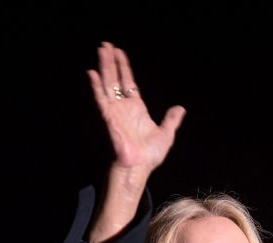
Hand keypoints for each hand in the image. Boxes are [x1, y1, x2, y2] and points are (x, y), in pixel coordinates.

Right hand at [87, 42, 185, 174]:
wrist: (139, 167)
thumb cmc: (150, 155)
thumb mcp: (166, 134)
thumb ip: (171, 120)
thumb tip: (180, 109)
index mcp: (136, 108)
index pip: (128, 82)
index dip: (124, 67)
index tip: (120, 53)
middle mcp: (123, 107)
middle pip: (115, 78)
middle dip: (111, 62)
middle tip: (106, 45)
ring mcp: (115, 110)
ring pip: (107, 84)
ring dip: (104, 66)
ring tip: (101, 50)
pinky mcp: (109, 117)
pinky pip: (101, 99)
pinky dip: (96, 86)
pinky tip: (92, 73)